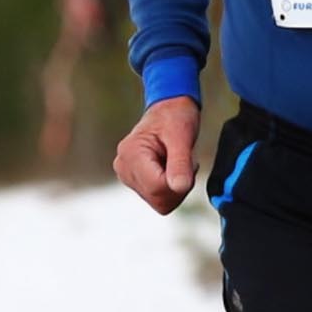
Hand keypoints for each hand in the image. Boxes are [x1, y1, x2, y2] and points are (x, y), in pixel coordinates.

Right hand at [115, 95, 202, 214]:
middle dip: (178, 186)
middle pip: (158, 199)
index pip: (158, 188)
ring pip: (159, 202)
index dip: (179, 182)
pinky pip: (158, 198)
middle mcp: (123, 167)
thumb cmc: (175, 117)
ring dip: (175, 187)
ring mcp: (126, 175)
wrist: (169, 109)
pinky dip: (170, 187)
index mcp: (131, 154)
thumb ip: (180, 163)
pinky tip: (171, 168)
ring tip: (176, 163)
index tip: (188, 161)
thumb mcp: (182, 136)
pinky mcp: (134, 181)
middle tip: (185, 162)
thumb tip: (179, 187)